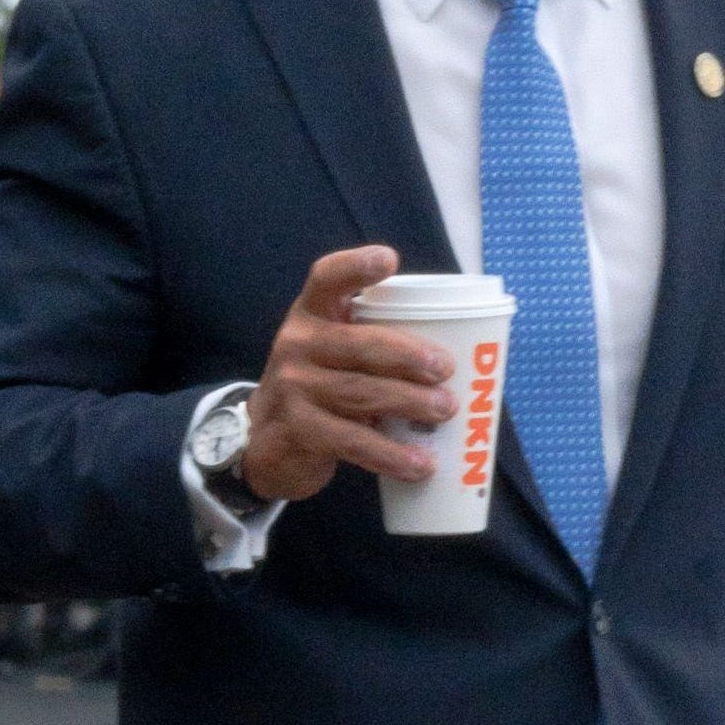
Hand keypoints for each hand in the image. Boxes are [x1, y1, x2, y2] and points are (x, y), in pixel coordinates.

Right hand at [241, 246, 458, 502]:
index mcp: (312, 314)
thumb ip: (374, 340)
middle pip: (358, 344)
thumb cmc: (321, 384)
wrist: (266, 443)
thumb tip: (457, 349)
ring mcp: (293, 388)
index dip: (355, 267)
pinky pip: (353, 442)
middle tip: (446, 368)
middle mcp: (297, 344)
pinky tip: (421, 464)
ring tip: (445, 410)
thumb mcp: (333, 351)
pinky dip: (392, 455)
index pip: (326, 279)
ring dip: (409, 403)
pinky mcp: (298, 430)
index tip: (389, 260)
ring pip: (360, 394)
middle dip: (407, 355)